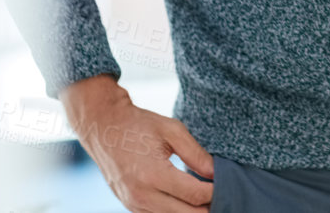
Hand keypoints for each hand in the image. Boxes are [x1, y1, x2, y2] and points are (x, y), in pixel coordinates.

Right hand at [62, 74, 213, 212]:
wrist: (103, 128)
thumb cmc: (138, 125)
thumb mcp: (172, 130)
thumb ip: (196, 154)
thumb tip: (216, 173)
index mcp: (153, 175)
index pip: (195, 195)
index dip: (215, 192)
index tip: (226, 184)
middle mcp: (141, 195)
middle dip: (207, 207)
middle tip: (223, 196)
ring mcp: (133, 204)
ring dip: (192, 211)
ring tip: (207, 199)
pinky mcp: (130, 206)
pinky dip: (175, 211)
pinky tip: (188, 201)